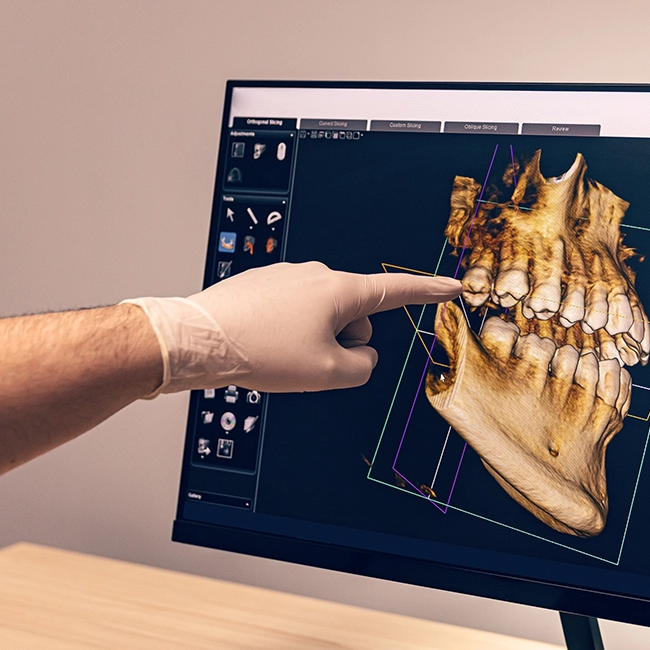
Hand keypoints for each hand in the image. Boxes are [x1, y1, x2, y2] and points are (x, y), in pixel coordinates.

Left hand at [125, 262, 460, 393]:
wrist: (198, 340)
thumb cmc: (261, 352)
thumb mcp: (329, 373)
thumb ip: (363, 367)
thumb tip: (359, 355)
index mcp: (340, 292)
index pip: (397, 291)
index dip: (429, 291)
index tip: (451, 286)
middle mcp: (315, 276)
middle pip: (353, 315)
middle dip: (343, 341)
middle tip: (310, 362)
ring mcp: (286, 277)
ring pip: (320, 317)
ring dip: (312, 339)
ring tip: (279, 355)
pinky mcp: (262, 285)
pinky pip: (291, 314)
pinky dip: (286, 333)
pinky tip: (263, 345)